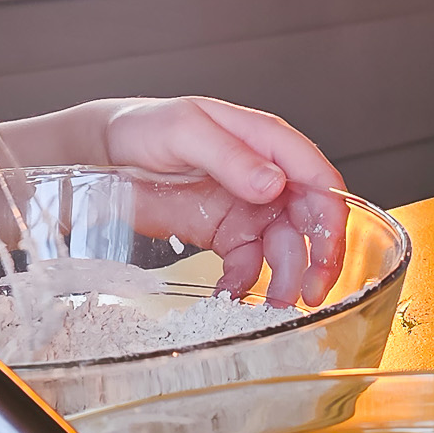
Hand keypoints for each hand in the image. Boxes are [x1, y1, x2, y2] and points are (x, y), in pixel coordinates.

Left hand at [96, 97, 349, 304]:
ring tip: (275, 305)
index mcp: (264, 141)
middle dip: (318, 256)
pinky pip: (248, 264)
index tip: (327, 248)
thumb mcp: (184, 132)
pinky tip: (230, 296)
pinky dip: (245, 284)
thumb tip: (272, 183)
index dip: (330, 213)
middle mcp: (264, 175)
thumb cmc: (144, 127)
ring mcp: (247, 207)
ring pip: (285, 247)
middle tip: (311, 290)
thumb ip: (230, 156)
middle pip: (311, 218)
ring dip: (286, 278)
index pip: (316, 176)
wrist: (103, 153)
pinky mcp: (225, 234)